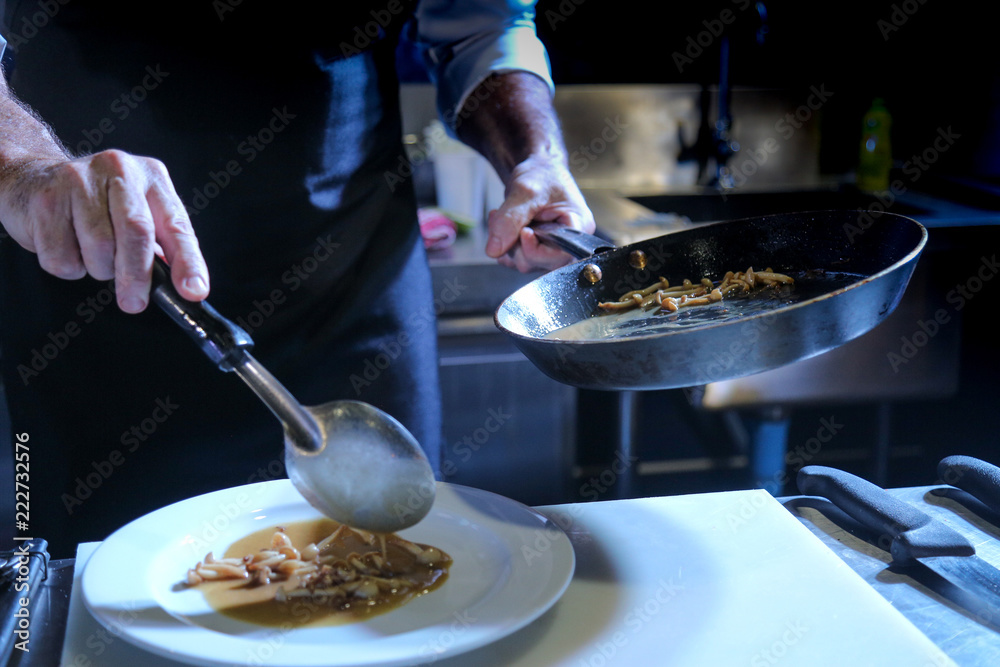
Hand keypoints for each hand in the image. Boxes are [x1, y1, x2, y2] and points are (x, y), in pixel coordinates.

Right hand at [0, 150, 208, 311]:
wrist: (31, 179)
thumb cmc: (96, 204)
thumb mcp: (138, 211)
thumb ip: (162, 243)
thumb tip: (184, 285)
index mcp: (151, 176)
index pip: (177, 224)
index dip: (188, 262)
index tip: (193, 291)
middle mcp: (118, 170)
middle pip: (136, 232)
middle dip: (137, 276)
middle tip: (134, 302)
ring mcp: (79, 180)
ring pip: (99, 247)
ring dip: (99, 269)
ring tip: (93, 256)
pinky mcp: (46, 200)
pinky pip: (62, 256)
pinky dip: (68, 266)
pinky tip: (66, 245)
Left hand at [484, 154, 595, 272]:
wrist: (537, 168)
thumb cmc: (542, 173)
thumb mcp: (526, 190)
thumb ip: (510, 219)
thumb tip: (494, 249)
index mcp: (577, 226)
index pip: (558, 255)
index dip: (535, 249)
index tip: (522, 232)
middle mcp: (567, 241)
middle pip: (540, 262)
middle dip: (515, 245)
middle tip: (503, 219)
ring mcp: (552, 246)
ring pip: (525, 262)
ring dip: (506, 244)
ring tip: (500, 217)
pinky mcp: (538, 247)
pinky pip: (517, 259)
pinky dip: (504, 246)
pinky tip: (502, 227)